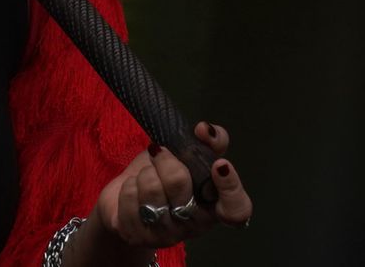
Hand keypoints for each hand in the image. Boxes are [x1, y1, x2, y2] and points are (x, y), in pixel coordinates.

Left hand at [86, 122, 251, 255]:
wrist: (128, 197)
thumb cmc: (165, 176)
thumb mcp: (190, 155)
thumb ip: (209, 140)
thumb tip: (205, 129)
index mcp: (214, 207)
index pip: (236, 209)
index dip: (231, 188)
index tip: (219, 164)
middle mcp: (193, 225)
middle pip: (179, 183)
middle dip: (165, 160)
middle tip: (161, 155)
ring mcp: (165, 234)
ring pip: (151, 187)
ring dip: (145, 173)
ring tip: (147, 177)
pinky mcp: (137, 235)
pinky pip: (130, 195)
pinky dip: (129, 184)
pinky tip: (135, 192)